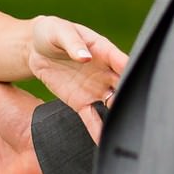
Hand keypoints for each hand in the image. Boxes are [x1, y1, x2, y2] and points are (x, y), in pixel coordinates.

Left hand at [26, 15, 126, 140]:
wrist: (36, 48)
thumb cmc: (52, 33)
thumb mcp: (60, 31)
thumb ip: (72, 43)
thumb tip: (84, 56)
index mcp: (103, 50)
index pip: (121, 61)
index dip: (130, 71)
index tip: (137, 82)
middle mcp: (105, 72)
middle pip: (123, 86)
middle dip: (131, 98)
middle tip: (138, 111)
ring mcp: (95, 88)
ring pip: (112, 105)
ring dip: (118, 117)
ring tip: (126, 132)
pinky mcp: (81, 102)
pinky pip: (92, 117)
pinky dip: (98, 130)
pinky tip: (103, 141)